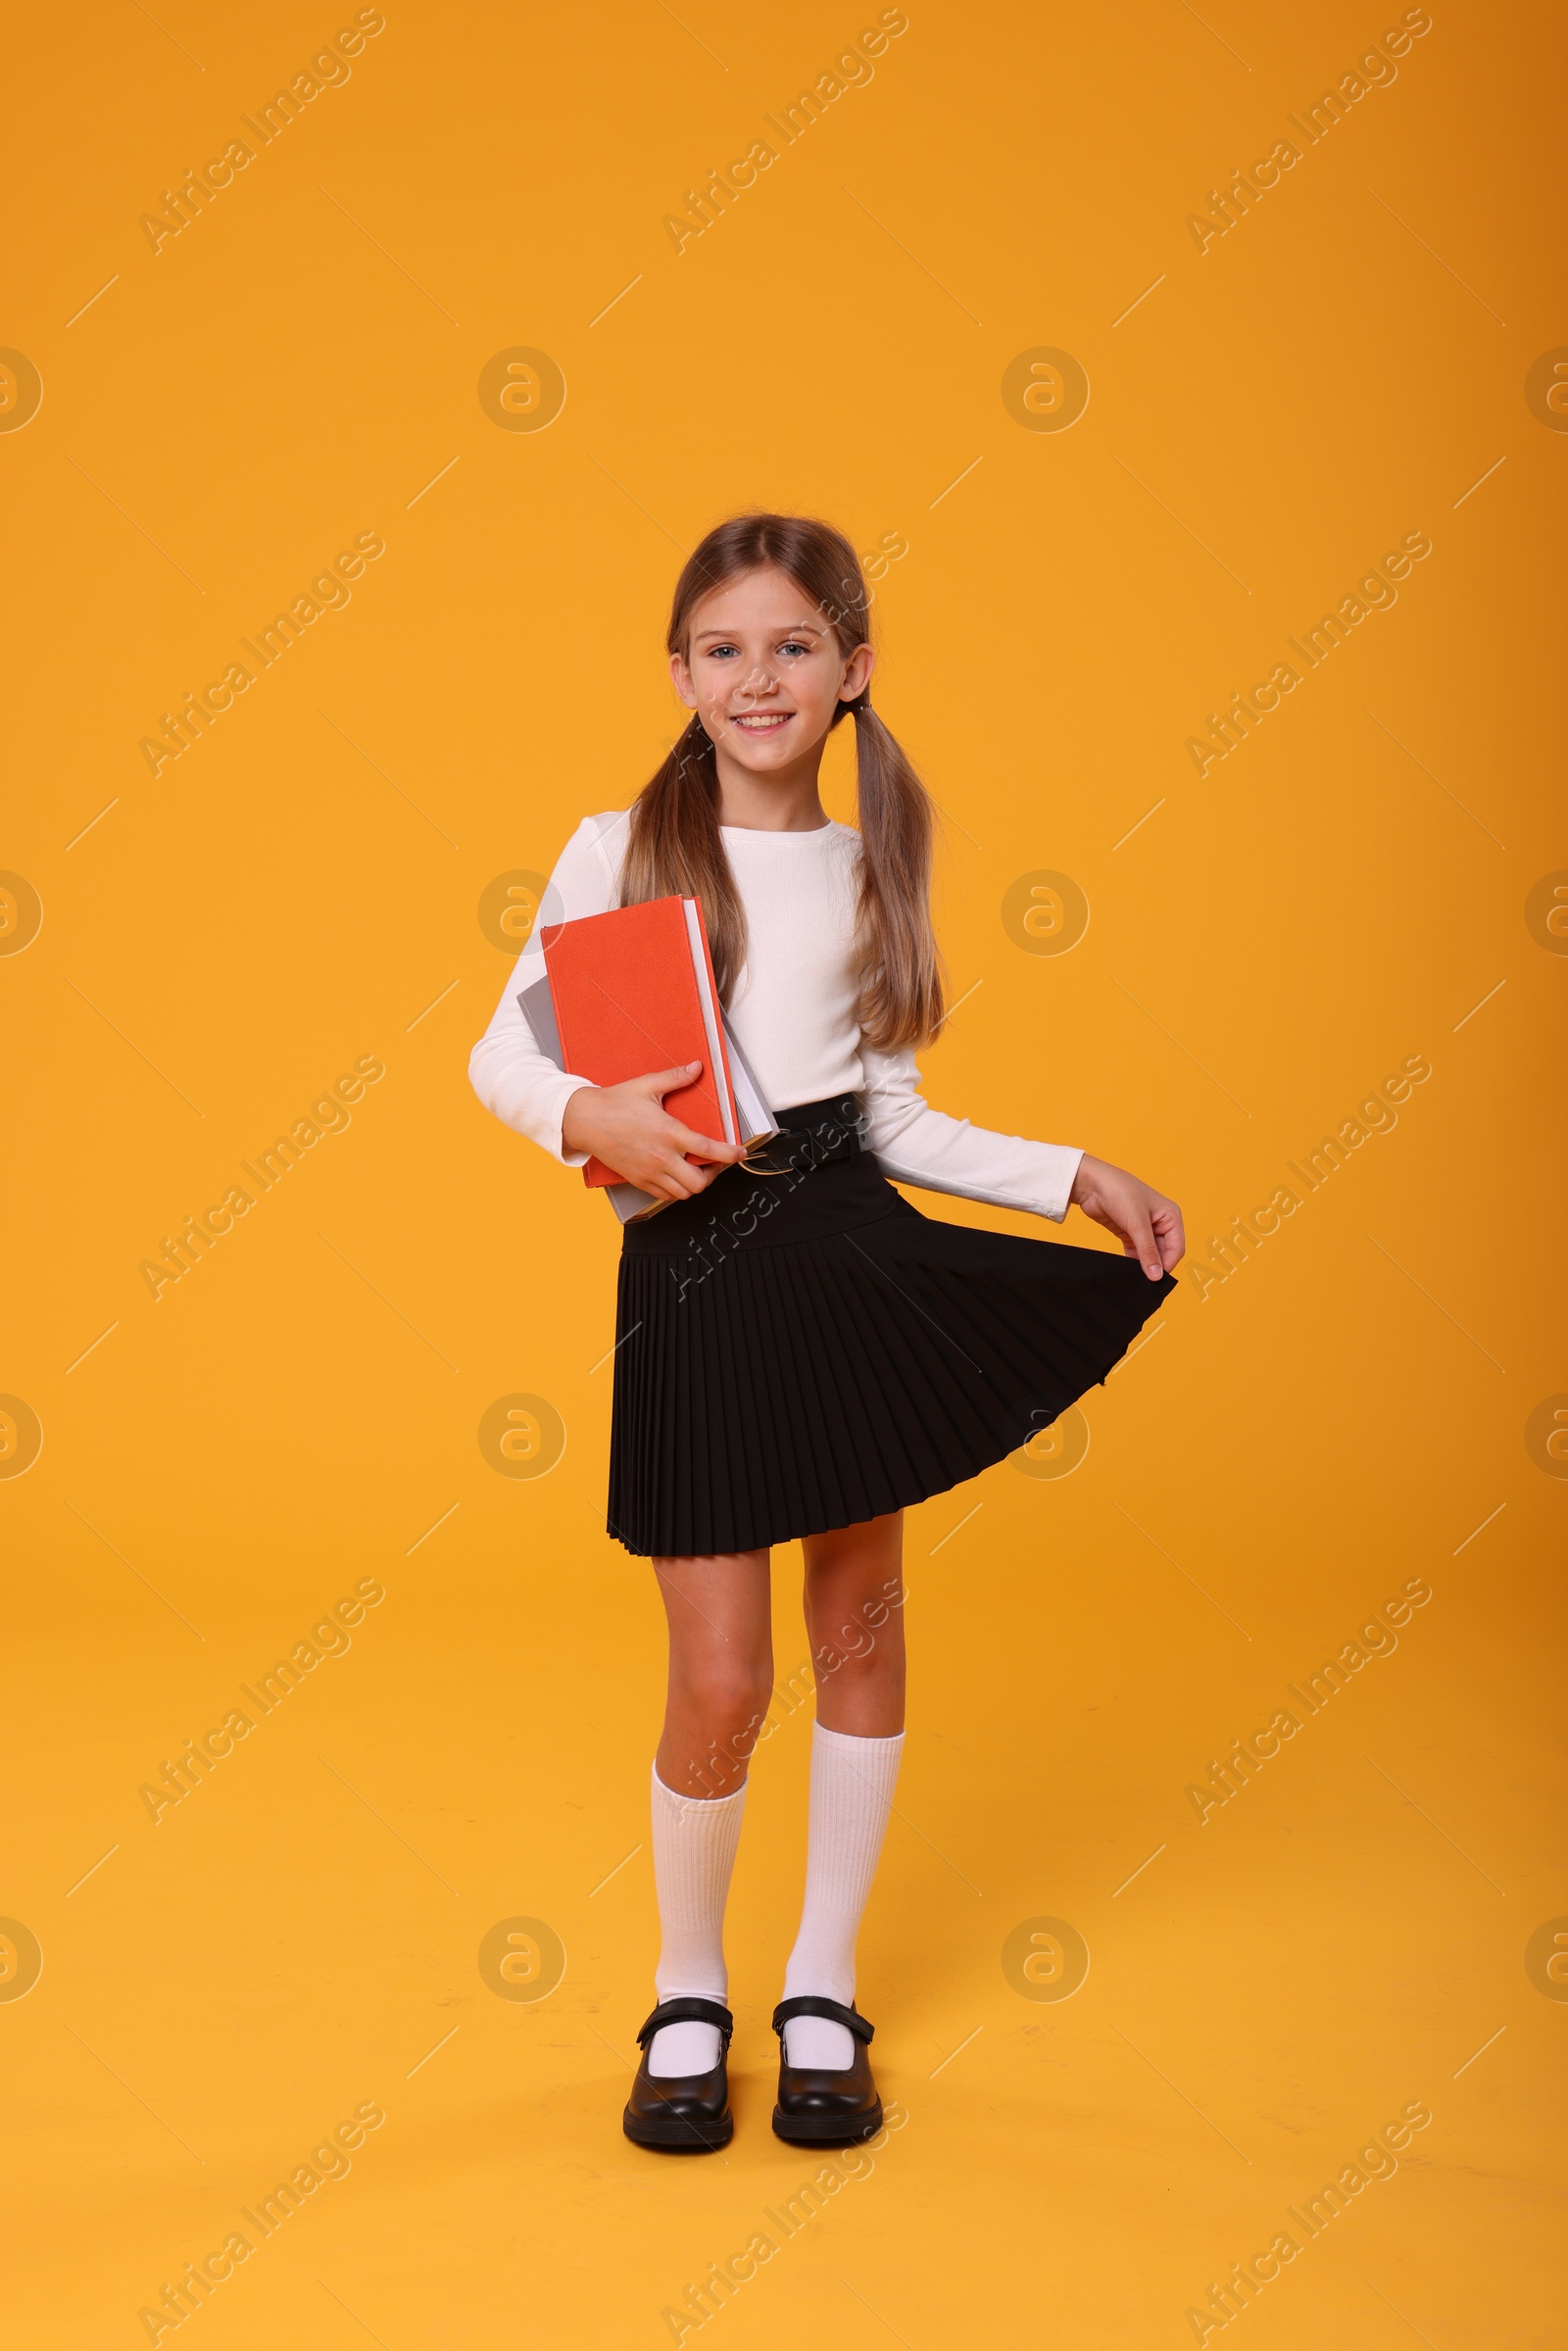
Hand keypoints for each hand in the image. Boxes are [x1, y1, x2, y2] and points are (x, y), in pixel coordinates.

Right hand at [560, 1062, 747, 1203]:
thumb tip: (696, 1067)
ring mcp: (649, 1172)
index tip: (739, 1153)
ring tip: (695, 1170)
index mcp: (669, 1133)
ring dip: (694, 1184)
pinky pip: (665, 1196)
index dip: (731, 1154)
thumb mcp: (648, 1085)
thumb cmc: (614, 1104)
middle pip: (699, 1182)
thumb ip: (676, 1077)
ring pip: (683, 1193)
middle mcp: (662, 1157)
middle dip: (713, 1175)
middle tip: (714, 1164)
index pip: (710, 1150)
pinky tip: (676, 1176)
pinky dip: (676, 1190)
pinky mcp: (638, 1180)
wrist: (584, 1120)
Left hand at [1069, 1153, 1184, 1279]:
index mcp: (1171, 1216)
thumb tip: (1156, 1275)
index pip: (1176, 1248)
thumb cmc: (1119, 1192)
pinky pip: (1136, 1253)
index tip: (1155, 1279)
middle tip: (1144, 1281)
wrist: (1092, 1184)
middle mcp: (1161, 1223)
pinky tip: (1127, 1270)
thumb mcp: (1137, 1224)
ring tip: (1135, 1276)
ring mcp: (1145, 1229)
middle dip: (1155, 1266)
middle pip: (1164, 1253)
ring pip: (1150, 1255)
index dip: (1167, 1264)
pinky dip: (1132, 1262)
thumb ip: (1147, 1251)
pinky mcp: (1129, 1233)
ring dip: (1143, 1265)